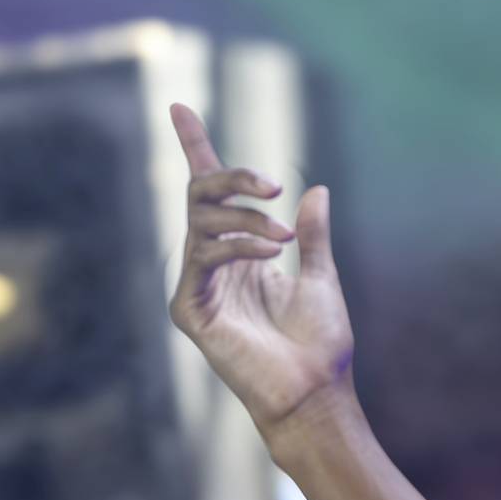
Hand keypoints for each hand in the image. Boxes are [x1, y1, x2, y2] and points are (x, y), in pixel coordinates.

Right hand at [165, 102, 356, 440]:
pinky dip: (237, 247)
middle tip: (272, 183)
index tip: (179, 106)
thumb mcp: (320, 276)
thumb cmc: (319, 346)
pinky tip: (271, 253)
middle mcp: (212, 265)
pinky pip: (203, 257)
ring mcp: (197, 287)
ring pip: (201, 221)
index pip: (211, 192)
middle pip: (201, 195)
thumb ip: (313, 234)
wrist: (315, 393)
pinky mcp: (190, 311)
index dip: (196, 148)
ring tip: (283, 237)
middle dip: (232, 176)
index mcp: (240, 254)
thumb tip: (314, 191)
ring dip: (245, 219)